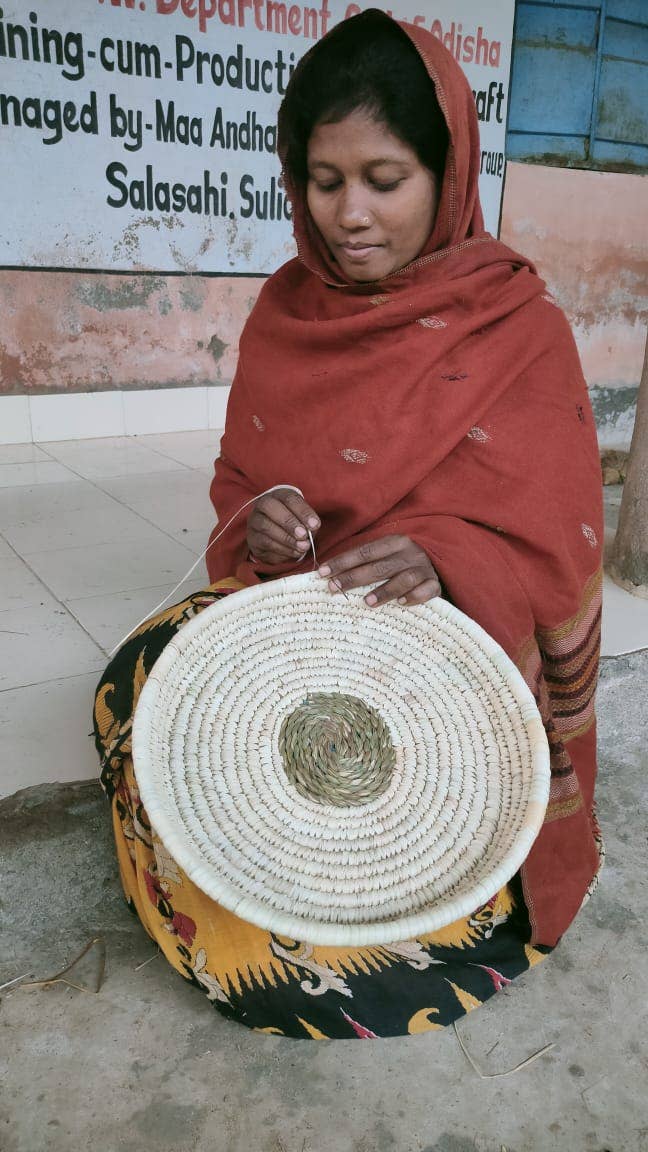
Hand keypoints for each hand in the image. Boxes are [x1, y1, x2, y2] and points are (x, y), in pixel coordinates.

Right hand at [247, 487, 319, 565]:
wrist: (276, 538)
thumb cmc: (294, 523)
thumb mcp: (304, 520)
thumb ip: (308, 523)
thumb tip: (311, 529)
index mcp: (279, 495)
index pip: (289, 498)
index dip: (303, 511)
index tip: (315, 525)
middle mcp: (263, 504)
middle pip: (270, 507)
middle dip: (289, 522)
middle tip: (303, 535)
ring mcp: (254, 521)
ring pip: (266, 527)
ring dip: (286, 539)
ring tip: (302, 547)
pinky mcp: (252, 538)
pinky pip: (265, 542)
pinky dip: (282, 549)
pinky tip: (294, 552)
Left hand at [318, 535, 440, 606]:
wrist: (441, 566)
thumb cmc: (403, 565)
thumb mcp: (385, 557)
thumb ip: (363, 563)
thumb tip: (327, 574)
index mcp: (394, 542)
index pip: (364, 552)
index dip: (342, 562)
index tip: (322, 572)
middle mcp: (410, 553)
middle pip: (379, 566)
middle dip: (354, 577)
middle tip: (334, 588)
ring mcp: (424, 568)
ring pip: (404, 578)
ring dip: (385, 590)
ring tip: (367, 602)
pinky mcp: (436, 584)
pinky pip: (427, 590)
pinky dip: (414, 596)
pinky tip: (402, 603)